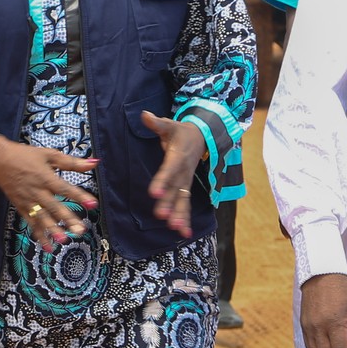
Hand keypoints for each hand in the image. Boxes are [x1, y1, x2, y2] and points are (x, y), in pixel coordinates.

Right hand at [0, 135, 96, 245]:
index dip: (79, 196)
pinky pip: (32, 223)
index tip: (93, 204)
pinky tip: (49, 247)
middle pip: (54, 207)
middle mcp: (38, 191)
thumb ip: (71, 162)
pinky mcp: (22, 208)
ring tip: (64, 240)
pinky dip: (39, 235)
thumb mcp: (48, 155)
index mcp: (46, 177)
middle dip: (67, 219)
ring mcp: (29, 201)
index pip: (65, 188)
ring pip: (42, 218)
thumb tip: (94, 163)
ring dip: (53, 230)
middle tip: (80, 230)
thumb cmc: (24, 155)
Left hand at [141, 111, 208, 237]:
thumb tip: (144, 114)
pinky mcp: (186, 187)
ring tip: (175, 229)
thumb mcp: (169, 124)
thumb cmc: (181, 132)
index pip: (169, 169)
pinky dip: (185, 218)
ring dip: (179, 214)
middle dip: (169, 203)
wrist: (202, 136)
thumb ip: (157, 123)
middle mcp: (183, 171)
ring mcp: (186, 181)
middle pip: (176, 189)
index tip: (154, 192)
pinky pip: (186, 204)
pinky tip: (183, 233)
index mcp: (178, 157)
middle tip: (161, 216)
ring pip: (182, 199)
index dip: (162, 180)